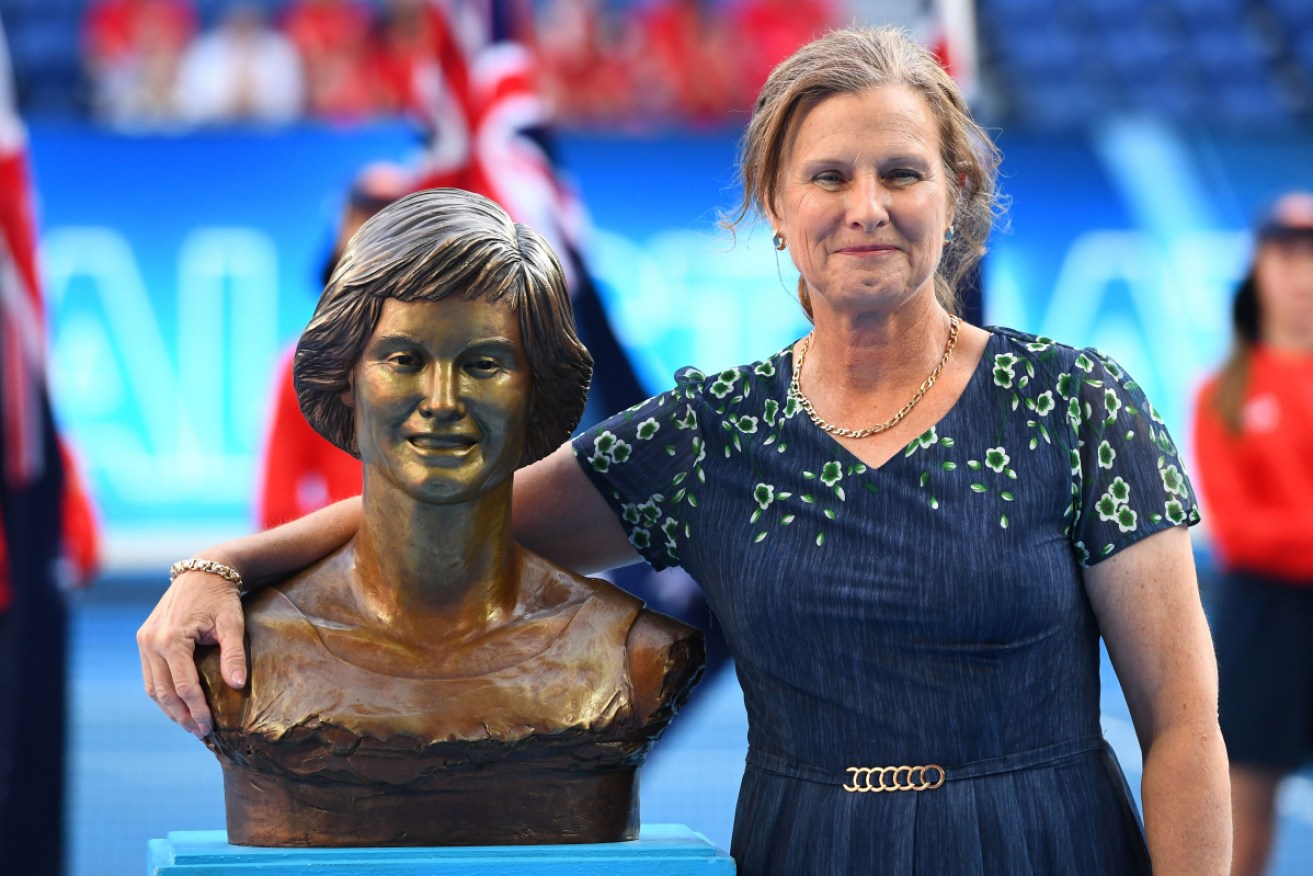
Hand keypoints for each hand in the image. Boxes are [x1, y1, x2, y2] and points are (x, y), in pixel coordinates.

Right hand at [137, 569, 246, 736]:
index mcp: (172, 639)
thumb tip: (238, 686)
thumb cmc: (221, 597)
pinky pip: (150, 675)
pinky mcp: (144, 639)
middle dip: (182, 715)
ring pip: (153, 687)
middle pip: (165, 692)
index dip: (197, 710)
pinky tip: (178, 704)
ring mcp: (144, 640)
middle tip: (200, 733)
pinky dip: (163, 692)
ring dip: (169, 708)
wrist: (203, 571)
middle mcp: (151, 642)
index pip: (184, 687)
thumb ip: (234, 654)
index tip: (210, 728)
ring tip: (189, 724)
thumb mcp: (232, 623)